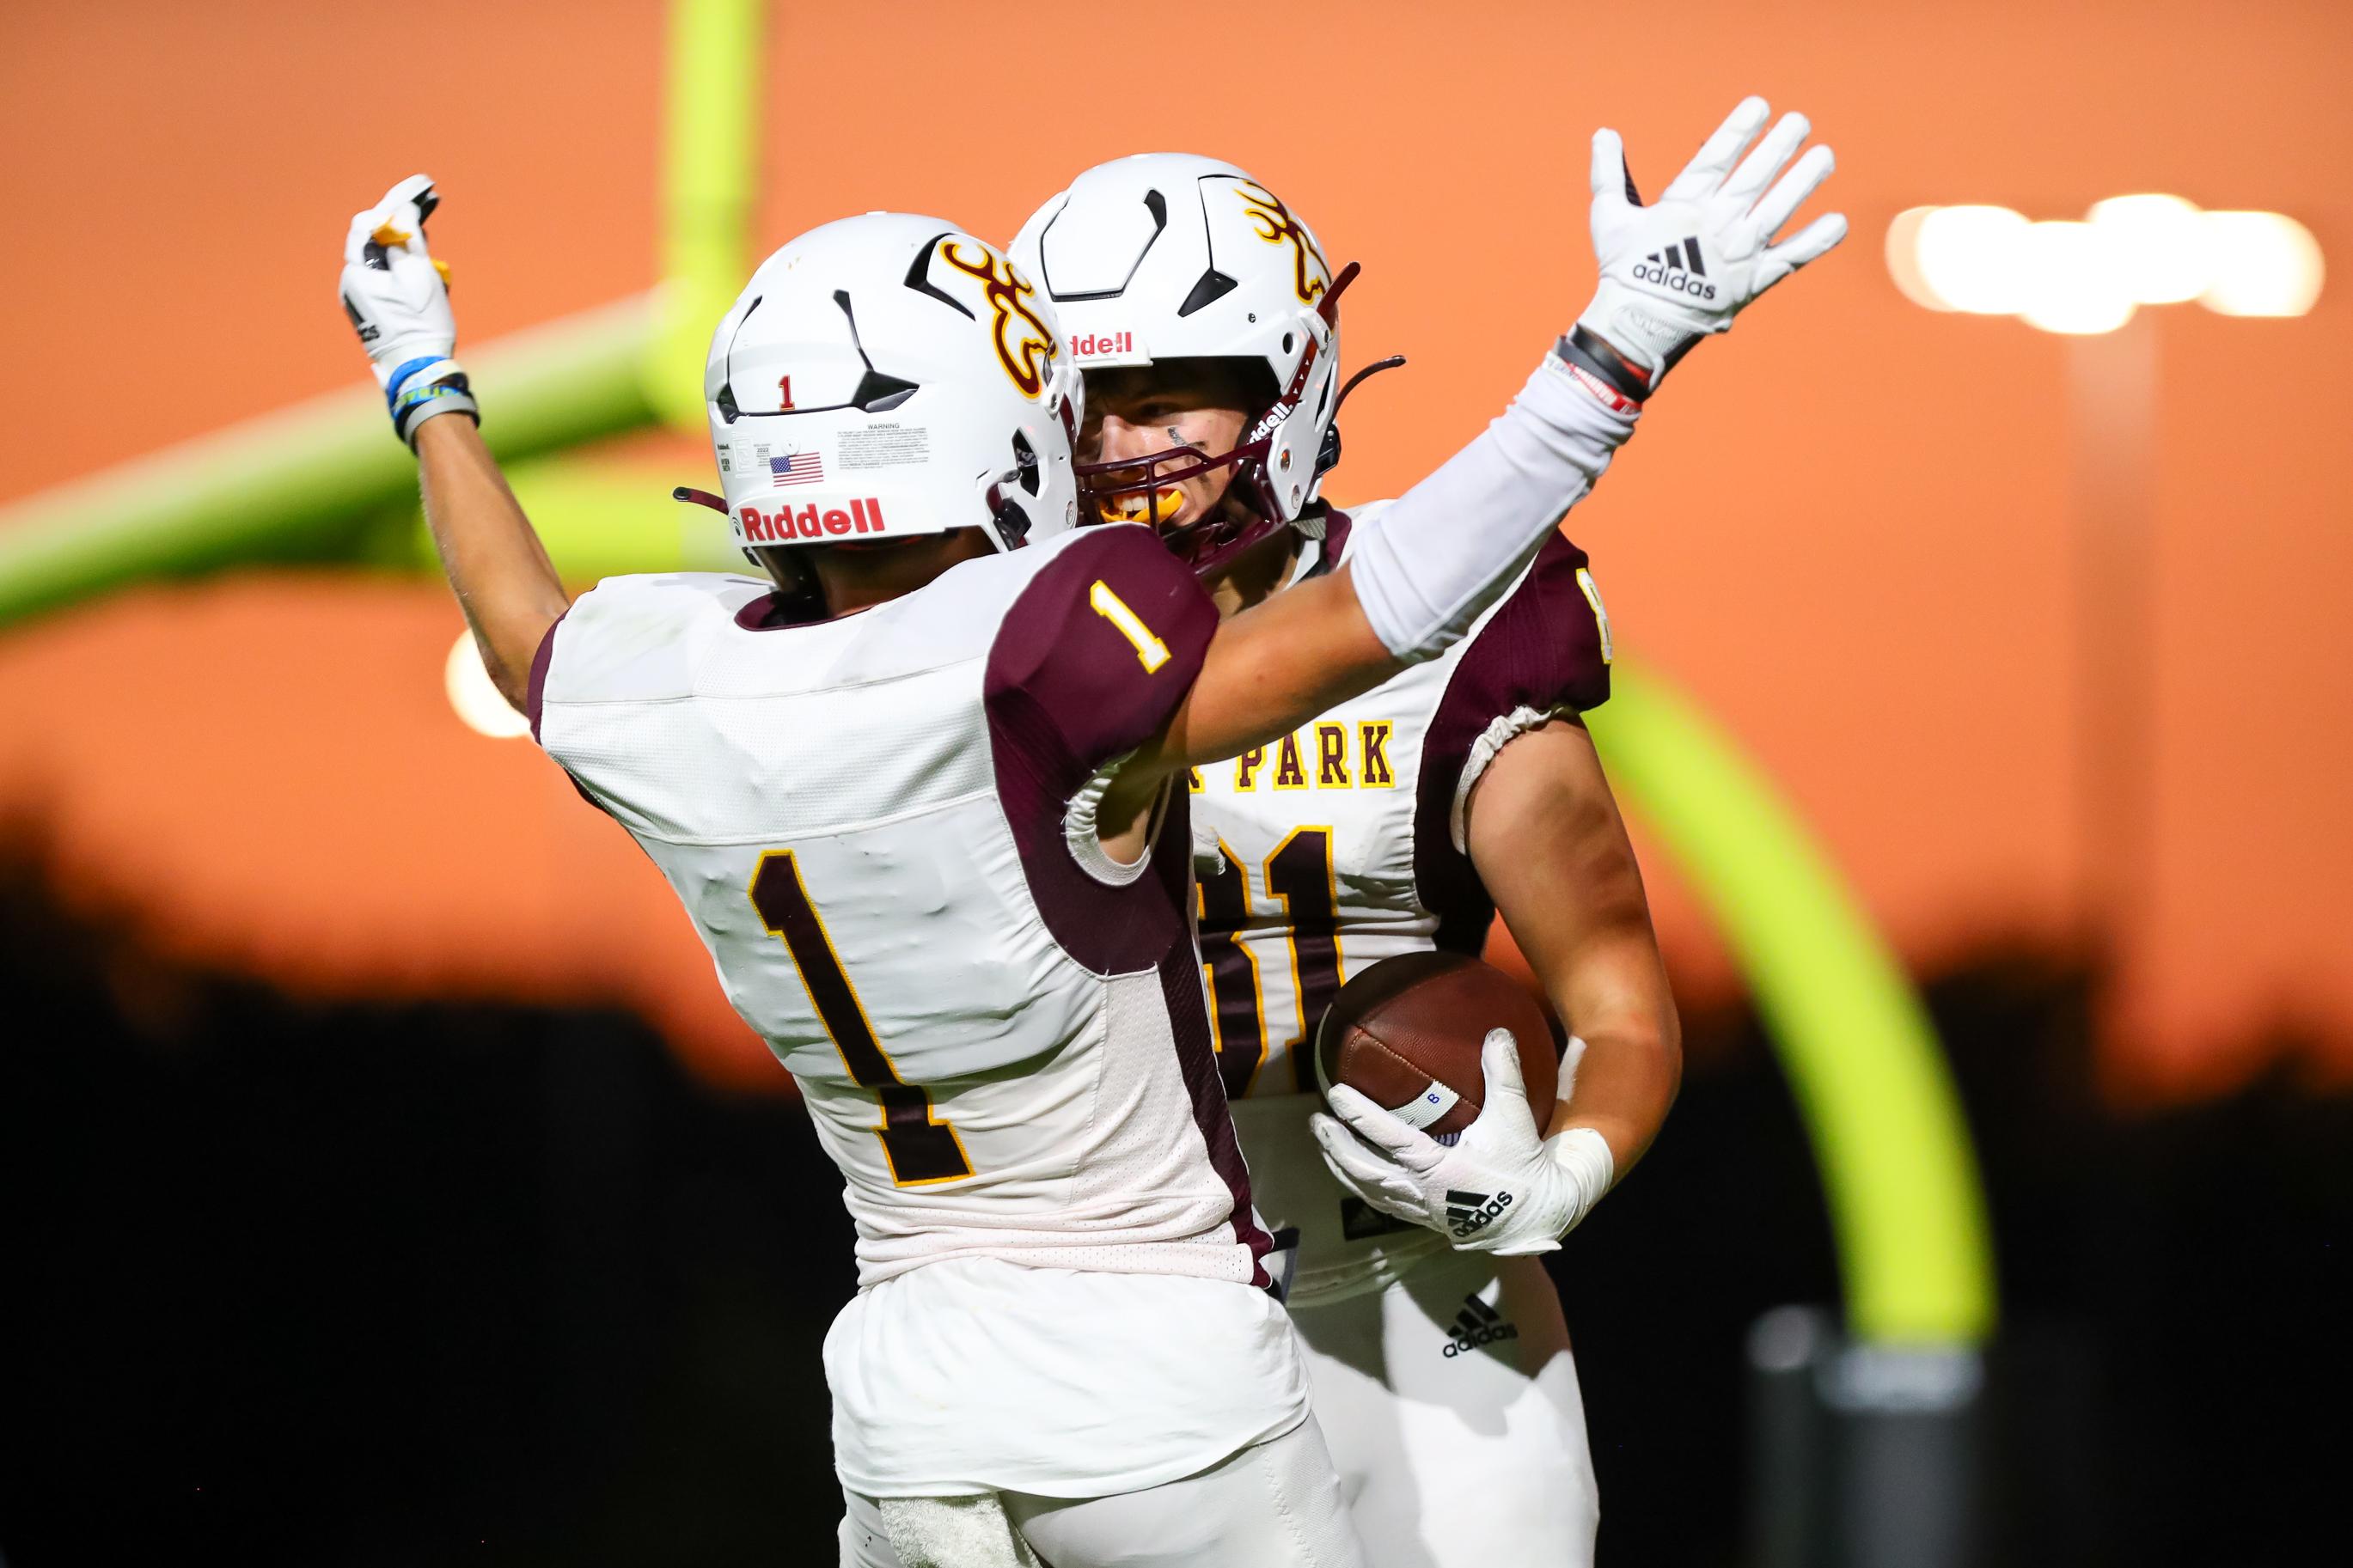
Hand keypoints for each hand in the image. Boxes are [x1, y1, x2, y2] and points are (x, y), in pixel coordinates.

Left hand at [339, 174, 476, 445]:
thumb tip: (402, 211)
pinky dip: (401, 262)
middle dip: (399, 218)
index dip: (393, 203)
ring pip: (380, 257)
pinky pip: (385, 275)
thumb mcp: (420, 275)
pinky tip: (420, 255)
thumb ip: (410, 238)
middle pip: (373, 238)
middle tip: (425, 199)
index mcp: (357, 272)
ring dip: (402, 241)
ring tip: (425, 222)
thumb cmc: (420, 325)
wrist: (418, 371)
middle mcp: (352, 282)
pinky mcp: (372, 309)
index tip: (418, 189)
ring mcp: (360, 297)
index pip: (369, 224)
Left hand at [1310, 1030, 1614, 1256]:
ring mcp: (1419, 1210)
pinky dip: (1360, 1185)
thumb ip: (1504, 1075)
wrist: (1535, 1218)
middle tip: (1318, 1121)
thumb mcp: (1514, 1119)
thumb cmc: (1522, 1168)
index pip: (1391, 1140)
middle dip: (1337, 1146)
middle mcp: (1422, 1193)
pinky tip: (1349, 1171)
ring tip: (1324, 1142)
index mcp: (1441, 1170)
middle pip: (1366, 1171)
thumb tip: (1496, 1033)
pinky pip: (1381, 1203)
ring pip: (1368, 1190)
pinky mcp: (1422, 1218)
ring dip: (1342, 1166)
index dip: (1361, 1116)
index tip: (1336, 1094)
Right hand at [1575, 97, 1845, 387]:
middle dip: (1781, 143)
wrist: (1639, 326)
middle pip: (1757, 174)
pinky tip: (1837, 221)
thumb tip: (1603, 133)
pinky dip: (1818, 240)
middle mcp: (1718, 222)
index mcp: (1685, 203)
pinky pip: (1794, 256)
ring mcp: (1740, 251)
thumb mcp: (1608, 217)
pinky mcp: (1754, 280)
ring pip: (1781, 207)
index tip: (1761, 105)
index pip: (1719, 155)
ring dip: (1806, 179)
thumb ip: (1608, 173)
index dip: (1741, 127)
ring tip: (1825, 156)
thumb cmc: (1623, 270)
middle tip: (1800, 122)